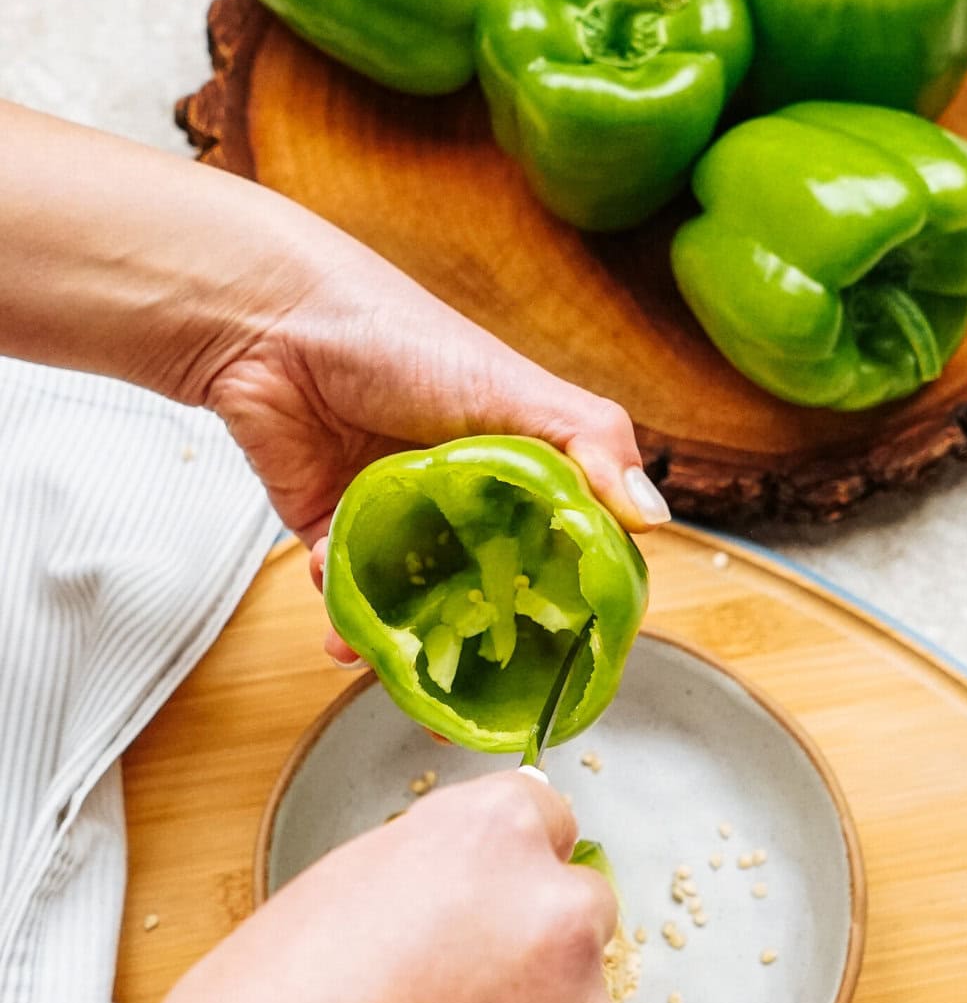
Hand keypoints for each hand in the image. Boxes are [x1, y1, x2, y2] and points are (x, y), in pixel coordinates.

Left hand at [0, 98, 670, 608]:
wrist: (275, 325)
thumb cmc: (401, 338)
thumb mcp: (514, 387)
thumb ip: (589, 445)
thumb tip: (654, 517)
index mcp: (521, 460)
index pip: (566, 539)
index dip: (575, 592)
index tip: (576, 643)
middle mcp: (465, 494)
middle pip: (493, 585)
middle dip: (490, 636)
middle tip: (490, 678)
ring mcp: (400, 517)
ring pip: (421, 601)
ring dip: (413, 640)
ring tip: (405, 666)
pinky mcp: (333, 530)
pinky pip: (350, 594)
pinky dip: (347, 616)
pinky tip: (344, 624)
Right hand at [0, 773, 613, 1002]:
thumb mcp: (338, 889)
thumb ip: (429, 872)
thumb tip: (465, 886)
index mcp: (489, 835)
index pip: (543, 818)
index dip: (503, 866)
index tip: (478, 902)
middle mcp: (553, 910)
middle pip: (579, 908)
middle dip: (532, 945)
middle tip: (452, 1000)